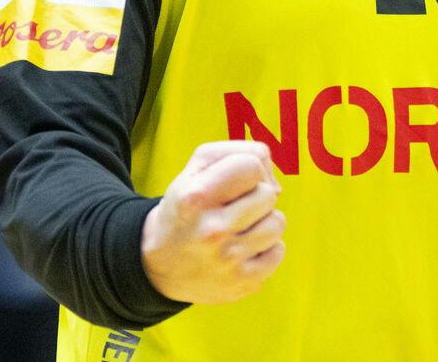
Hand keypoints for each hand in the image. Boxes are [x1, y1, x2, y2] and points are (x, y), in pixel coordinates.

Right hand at [141, 141, 285, 304]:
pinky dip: (265, 248)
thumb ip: (237, 153)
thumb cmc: (186, 207)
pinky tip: (242, 249)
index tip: (235, 181)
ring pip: (277, 222)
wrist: (159, 265)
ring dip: (262, 222)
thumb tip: (276, 186)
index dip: (248, 169)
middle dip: (255, 196)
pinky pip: (278, 251)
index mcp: (196, 198)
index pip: (252, 165)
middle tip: (233, 207)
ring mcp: (229, 260)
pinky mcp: (243, 283)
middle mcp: (212, 230)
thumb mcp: (195, 169)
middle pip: (268, 193)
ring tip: (238, 228)